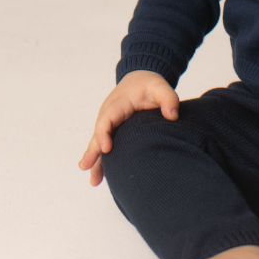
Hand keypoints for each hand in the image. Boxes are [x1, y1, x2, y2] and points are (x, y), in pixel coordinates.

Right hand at [78, 70, 179, 186]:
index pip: (107, 119)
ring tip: (93, 181)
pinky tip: (98, 176)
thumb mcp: (160, 86)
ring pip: (99, 142)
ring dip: (95, 160)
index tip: (107, 148)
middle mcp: (109, 113)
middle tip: (86, 166)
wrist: (140, 78)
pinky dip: (101, 160)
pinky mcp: (113, 129)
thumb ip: (168, 97)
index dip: (104, 133)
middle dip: (93, 151)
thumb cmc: (148, 84)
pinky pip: (105, 144)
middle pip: (98, 133)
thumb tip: (173, 115)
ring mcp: (109, 122)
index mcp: (118, 103)